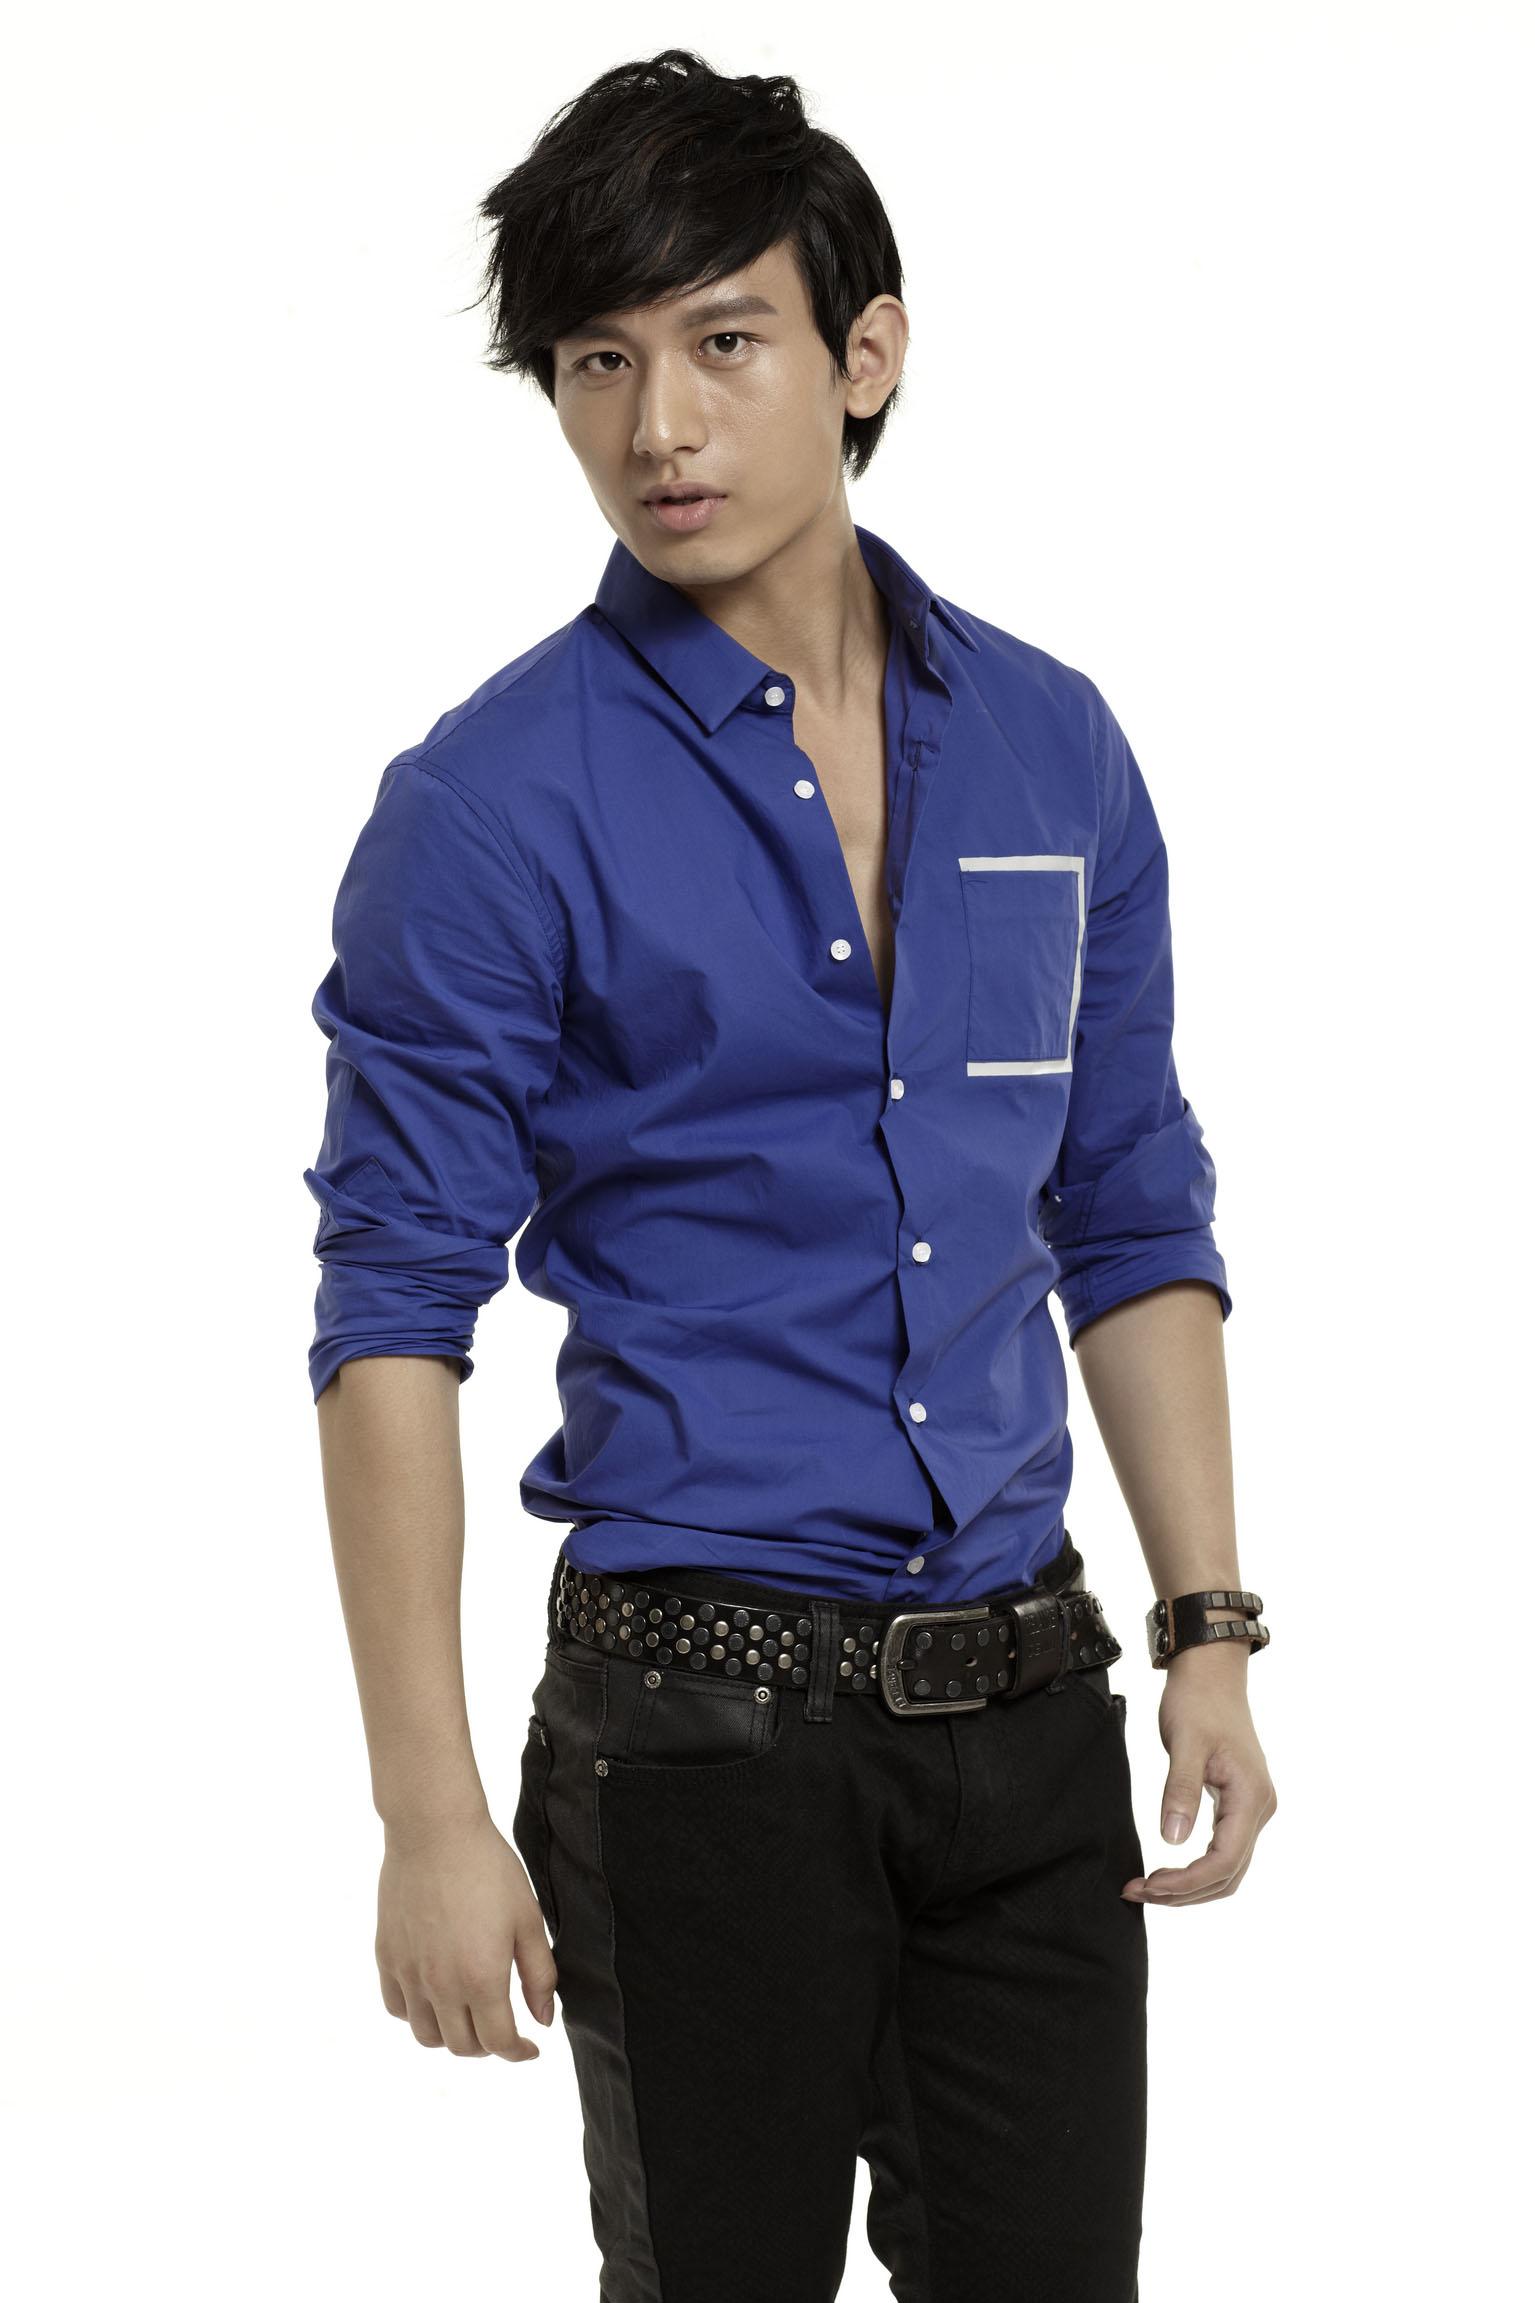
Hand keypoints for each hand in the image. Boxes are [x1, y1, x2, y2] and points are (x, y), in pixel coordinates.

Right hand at [375, 1810, 557, 2058]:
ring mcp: (409, 1974)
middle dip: (488, 2047)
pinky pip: (397, 2008)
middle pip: (462, 2047)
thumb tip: (543, 2020)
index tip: (530, 2049)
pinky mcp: (387, 1957)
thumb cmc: (489, 1870)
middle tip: (501, 2030)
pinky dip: (416, 2015)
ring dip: (451, 2037)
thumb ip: (539, 1975)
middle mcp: (441, 1986)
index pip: (499, 2043)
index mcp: (482, 1979)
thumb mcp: (528, 1920)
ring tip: (467, 2017)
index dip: (518, 2053)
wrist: (435, 1832)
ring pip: (426, 2035)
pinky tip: (433, 1998)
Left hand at [1121, 1647, 1276, 1904]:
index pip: (1224, 1861)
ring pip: (1228, 1868)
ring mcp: (1253, 1808)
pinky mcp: (1240, 1804)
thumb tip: (1172, 1841)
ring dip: (1190, 1886)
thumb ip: (1180, 1791)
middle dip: (1184, 1892)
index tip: (1148, 1885)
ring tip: (1148, 1887)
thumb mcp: (1184, 1742)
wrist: (1212, 1672)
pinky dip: (1197, 1869)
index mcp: (1251, 1797)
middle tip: (1137, 1891)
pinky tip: (1168, 1870)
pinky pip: (1224, 1850)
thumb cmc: (1198, 1701)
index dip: (1186, 1882)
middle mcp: (1260, 1809)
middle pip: (1228, 1875)